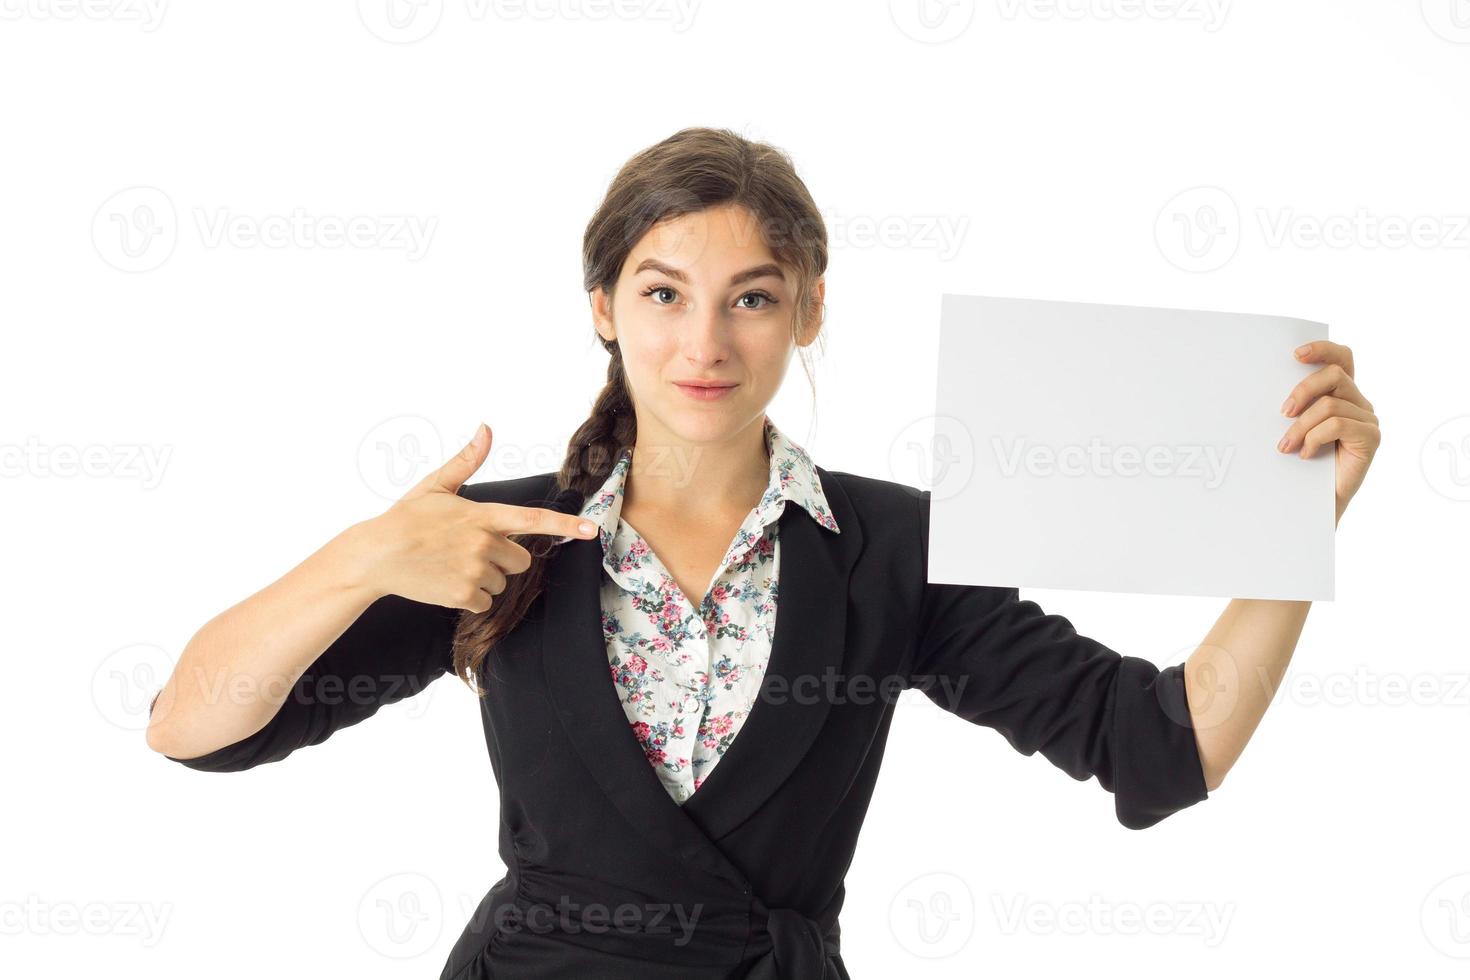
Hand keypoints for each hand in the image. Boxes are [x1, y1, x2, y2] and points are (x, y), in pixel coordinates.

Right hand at [350, 423, 596, 610]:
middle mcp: (483, 542)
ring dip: (485, 580)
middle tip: (471, 552)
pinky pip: (485, 602)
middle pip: (521, 561)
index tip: (590, 530)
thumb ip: (467, 461)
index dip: (564, 525)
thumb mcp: (436, 485)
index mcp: (482, 514)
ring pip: (502, 583)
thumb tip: (485, 428)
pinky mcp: (463, 595)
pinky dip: (470, 598)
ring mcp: (474, 570)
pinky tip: (447, 583)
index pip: (532, 519)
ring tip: (453, 566)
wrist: (376, 555)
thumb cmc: (406, 518)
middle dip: (504, 560)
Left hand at [1275, 341, 1380, 524]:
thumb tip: (1266, 387)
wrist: (1312, 502)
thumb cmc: (1300, 464)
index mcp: (1341, 393)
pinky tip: (1306, 454)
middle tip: (1282, 412)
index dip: (1323, 349)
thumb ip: (1294, 406)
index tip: (1295, 354)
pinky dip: (1315, 438)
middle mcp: (1358, 402)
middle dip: (1303, 390)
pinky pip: (1339, 424)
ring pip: (1331, 404)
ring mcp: (1367, 419)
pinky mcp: (1371, 438)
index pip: (1341, 358)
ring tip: (1286, 446)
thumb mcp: (1293, 427)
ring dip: (1301, 425)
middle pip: (1334, 375)